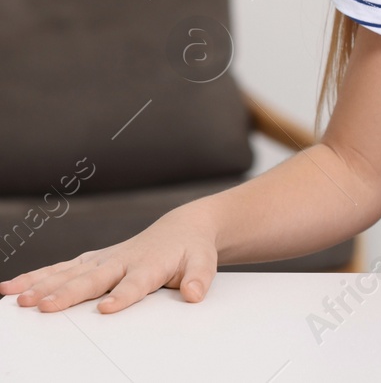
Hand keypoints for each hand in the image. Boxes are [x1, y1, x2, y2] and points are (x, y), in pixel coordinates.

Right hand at [0, 204, 218, 312]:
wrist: (182, 228)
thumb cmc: (191, 250)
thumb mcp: (205, 262)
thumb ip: (200, 277)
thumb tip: (194, 294)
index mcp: (149, 265)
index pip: (135, 283)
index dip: (122, 296)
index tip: (106, 309)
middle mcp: (122, 261)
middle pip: (92, 280)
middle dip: (66, 293)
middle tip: (42, 306)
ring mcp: (103, 260)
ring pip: (69, 273)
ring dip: (41, 285)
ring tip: (17, 299)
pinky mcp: (92, 261)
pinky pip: (60, 269)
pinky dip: (36, 276)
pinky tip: (11, 288)